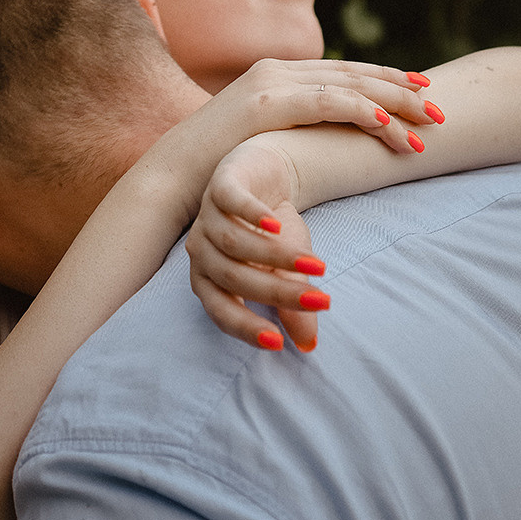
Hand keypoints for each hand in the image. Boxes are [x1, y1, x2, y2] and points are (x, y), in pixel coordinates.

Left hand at [186, 141, 326, 353]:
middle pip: (233, 277)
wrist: (266, 174)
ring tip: (316, 266)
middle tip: (318, 301)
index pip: (222, 311)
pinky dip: (251, 215)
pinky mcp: (221, 184)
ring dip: (277, 257)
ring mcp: (208, 216)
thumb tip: (309, 345)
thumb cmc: (272, 231)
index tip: (278, 344)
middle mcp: (202, 251)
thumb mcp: (288, 269)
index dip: (247, 328)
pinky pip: (230, 201)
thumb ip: (292, 304)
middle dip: (277, 293)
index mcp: (210, 279)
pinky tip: (276, 225)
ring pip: (235, 243)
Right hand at [193, 57, 441, 156]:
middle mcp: (277, 70)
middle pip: (353, 73)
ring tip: (428, 124)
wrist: (171, 175)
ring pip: (348, 84)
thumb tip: (318, 144)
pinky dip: (363, 110)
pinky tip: (389, 124)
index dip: (384, 79)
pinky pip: (328, 101)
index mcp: (276, 76)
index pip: (342, 72)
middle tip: (438, 108)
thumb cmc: (214, 168)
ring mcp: (271, 82)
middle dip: (400, 89)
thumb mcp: (259, 141)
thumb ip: (288, 132)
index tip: (420, 92)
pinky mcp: (267, 102)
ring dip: (393, 104)